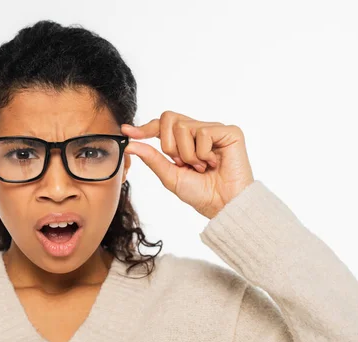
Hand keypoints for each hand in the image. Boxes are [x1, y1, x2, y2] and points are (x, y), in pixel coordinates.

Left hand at [121, 110, 254, 219]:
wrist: (222, 205)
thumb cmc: (199, 193)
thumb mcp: (169, 175)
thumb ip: (152, 158)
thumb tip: (130, 144)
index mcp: (184, 140)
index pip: (161, 125)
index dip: (144, 127)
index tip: (127, 131)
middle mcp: (198, 131)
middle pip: (169, 119)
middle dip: (170, 146)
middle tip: (184, 164)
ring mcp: (214, 130)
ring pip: (184, 127)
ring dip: (188, 154)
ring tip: (202, 167)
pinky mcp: (230, 132)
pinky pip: (204, 132)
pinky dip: (204, 153)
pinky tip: (214, 163)